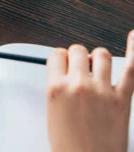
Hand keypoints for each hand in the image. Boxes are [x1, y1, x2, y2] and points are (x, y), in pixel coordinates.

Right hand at [47, 32, 133, 151]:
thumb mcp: (53, 117)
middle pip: (78, 50)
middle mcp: (79, 85)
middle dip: (79, 58)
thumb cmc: (71, 150)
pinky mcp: (122, 100)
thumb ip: (58, 90)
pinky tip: (133, 37)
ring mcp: (102, 91)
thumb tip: (66, 75)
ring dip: (99, 60)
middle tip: (81, 71)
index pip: (57, 55)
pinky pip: (131, 68)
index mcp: (56, 89)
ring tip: (99, 70)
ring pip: (101, 54)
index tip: (64, 64)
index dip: (62, 59)